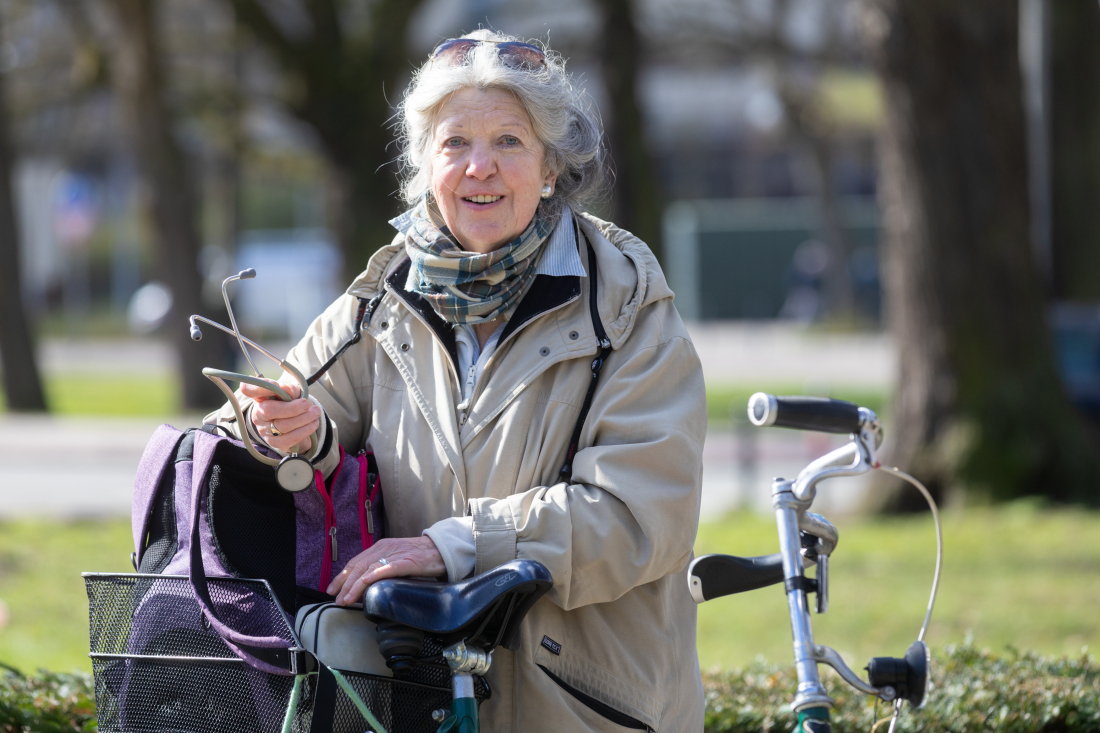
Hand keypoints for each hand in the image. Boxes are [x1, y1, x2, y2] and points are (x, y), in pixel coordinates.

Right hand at [243, 379, 320, 453]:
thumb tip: (288, 390)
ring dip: (304, 418)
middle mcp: (258, 415)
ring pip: (283, 426)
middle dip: (292, 407)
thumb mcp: (292, 393)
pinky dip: (305, 430)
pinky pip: (290, 438)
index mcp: (260, 398)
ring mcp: (265, 431)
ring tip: (315, 412)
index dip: (259, 388)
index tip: (277, 386)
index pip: (249, 390)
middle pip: (269, 410)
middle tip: (306, 404)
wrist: (296, 426)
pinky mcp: (275, 443)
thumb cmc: (291, 404)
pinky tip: (313, 423)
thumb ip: (290, 389)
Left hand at [327, 537, 446, 605]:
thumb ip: (383, 566)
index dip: (342, 576)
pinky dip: (374, 576)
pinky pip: (387, 568)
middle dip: (344, 584)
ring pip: (369, 569)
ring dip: (355, 586)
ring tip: (347, 599)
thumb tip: (368, 584)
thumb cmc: (421, 556)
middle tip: (337, 600)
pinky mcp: (407, 561)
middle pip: (358, 566)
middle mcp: (385, 548)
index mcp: (381, 547)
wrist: (442, 549)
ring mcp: (395, 554)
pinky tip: (365, 583)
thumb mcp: (397, 558)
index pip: (356, 562)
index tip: (332, 590)